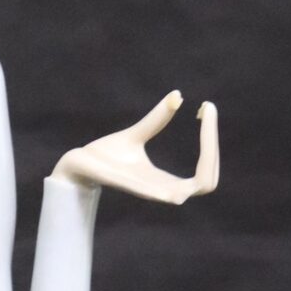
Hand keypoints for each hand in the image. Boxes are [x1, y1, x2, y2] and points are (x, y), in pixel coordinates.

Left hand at [52, 91, 218, 202]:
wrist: (78, 164)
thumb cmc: (107, 154)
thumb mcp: (137, 133)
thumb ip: (156, 120)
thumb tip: (177, 96)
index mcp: (166, 181)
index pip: (206, 171)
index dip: (211, 142)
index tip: (207, 108)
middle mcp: (161, 189)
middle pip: (207, 183)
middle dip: (212, 149)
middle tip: (206, 111)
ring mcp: (145, 191)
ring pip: (185, 192)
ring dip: (200, 167)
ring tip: (206, 137)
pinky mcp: (125, 185)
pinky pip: (151, 195)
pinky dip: (163, 192)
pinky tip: (174, 193)